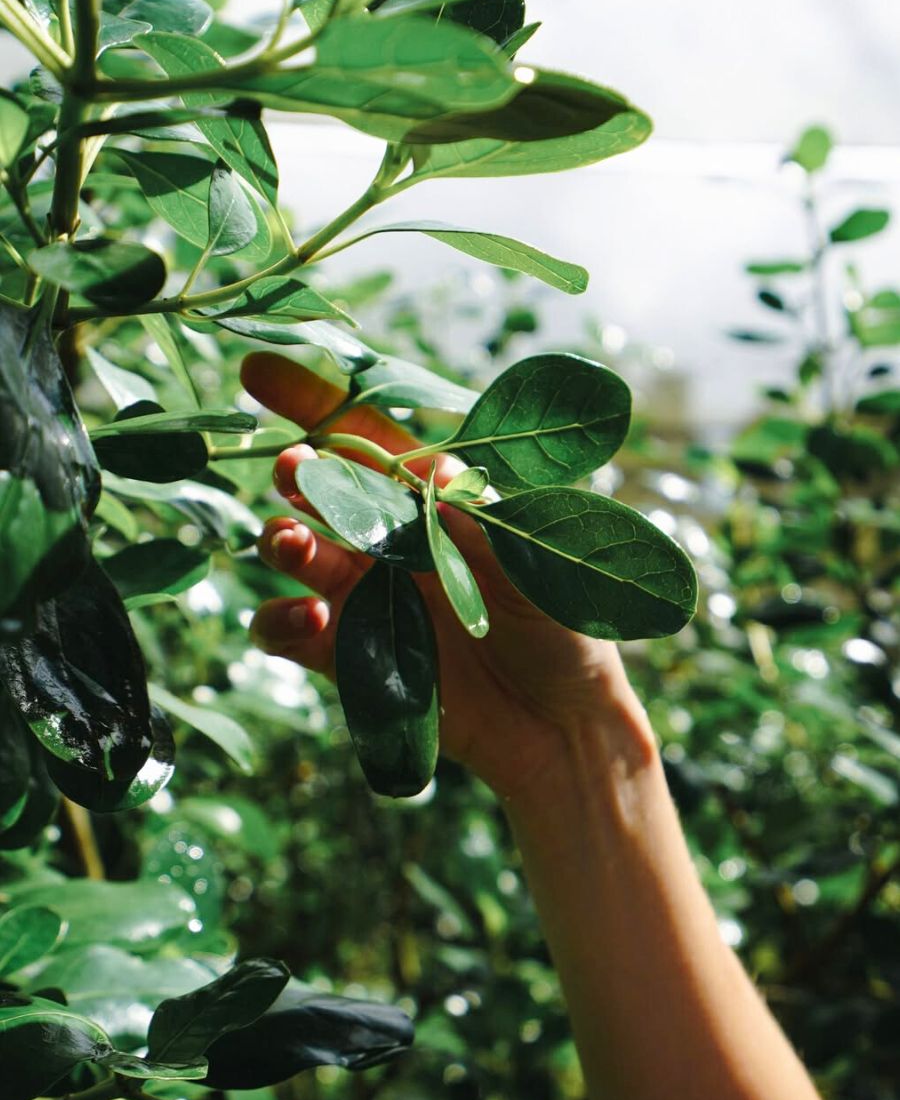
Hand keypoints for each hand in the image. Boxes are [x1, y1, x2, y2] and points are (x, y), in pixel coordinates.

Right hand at [243, 352, 646, 800]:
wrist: (566, 727)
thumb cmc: (568, 631)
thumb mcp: (539, 565)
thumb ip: (483, 521)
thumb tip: (431, 468)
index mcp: (440, 504)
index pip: (372, 441)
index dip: (318, 404)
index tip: (260, 372)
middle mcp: (397, 542)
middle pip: (326, 494)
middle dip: (300, 474)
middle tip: (290, 468)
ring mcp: (371, 598)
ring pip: (301, 556)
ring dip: (284, 542)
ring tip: (291, 543)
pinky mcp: (352, 659)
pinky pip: (293, 635)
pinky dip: (282, 620)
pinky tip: (305, 616)